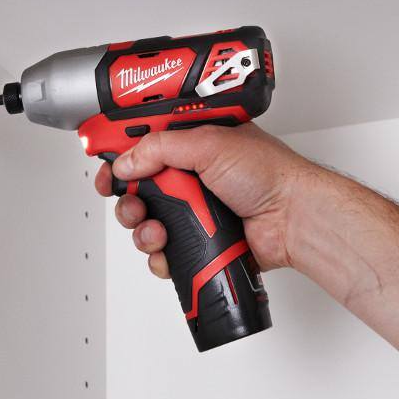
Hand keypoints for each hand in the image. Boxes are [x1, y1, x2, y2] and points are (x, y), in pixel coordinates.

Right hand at [93, 122, 306, 278]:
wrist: (294, 219)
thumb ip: (160, 147)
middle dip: (127, 197)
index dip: (119, 153)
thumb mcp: (209, 143)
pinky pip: (164, 252)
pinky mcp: (199, 242)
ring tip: (156, 230)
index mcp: (192, 142)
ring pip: (147, 222)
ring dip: (142, 228)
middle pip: (137, 187)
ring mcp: (194, 210)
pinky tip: (169, 250)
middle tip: (131, 202)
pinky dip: (160, 255)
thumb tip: (126, 160)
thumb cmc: (270, 173)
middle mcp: (191, 175)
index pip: (143, 143)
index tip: (103, 165)